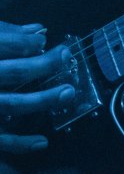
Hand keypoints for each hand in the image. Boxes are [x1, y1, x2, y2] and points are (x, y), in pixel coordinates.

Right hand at [0, 21, 74, 153]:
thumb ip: (2, 33)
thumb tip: (36, 30)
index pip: (2, 44)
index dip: (26, 42)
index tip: (43, 41)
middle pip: (12, 72)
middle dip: (43, 65)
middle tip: (66, 56)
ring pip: (10, 104)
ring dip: (42, 100)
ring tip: (67, 92)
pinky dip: (20, 143)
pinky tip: (42, 141)